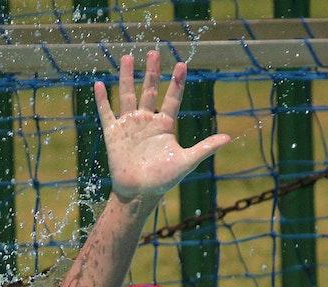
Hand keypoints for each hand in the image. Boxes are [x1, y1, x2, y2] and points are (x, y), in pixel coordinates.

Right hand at [94, 52, 229, 201]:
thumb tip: (228, 138)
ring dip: (127, 77)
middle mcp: (147, 121)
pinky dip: (103, 100)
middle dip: (151, 72)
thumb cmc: (164, 179)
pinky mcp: (113, 133)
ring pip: (127, 95)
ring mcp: (130, 125)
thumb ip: (205, 148)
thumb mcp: (187, 161)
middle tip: (153, 52)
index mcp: (165, 125)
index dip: (177, 83)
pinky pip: (107, 113)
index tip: (182, 65)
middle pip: (149, 90)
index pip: (172, 98)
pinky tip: (99, 84)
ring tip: (128, 57)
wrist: (140, 192)